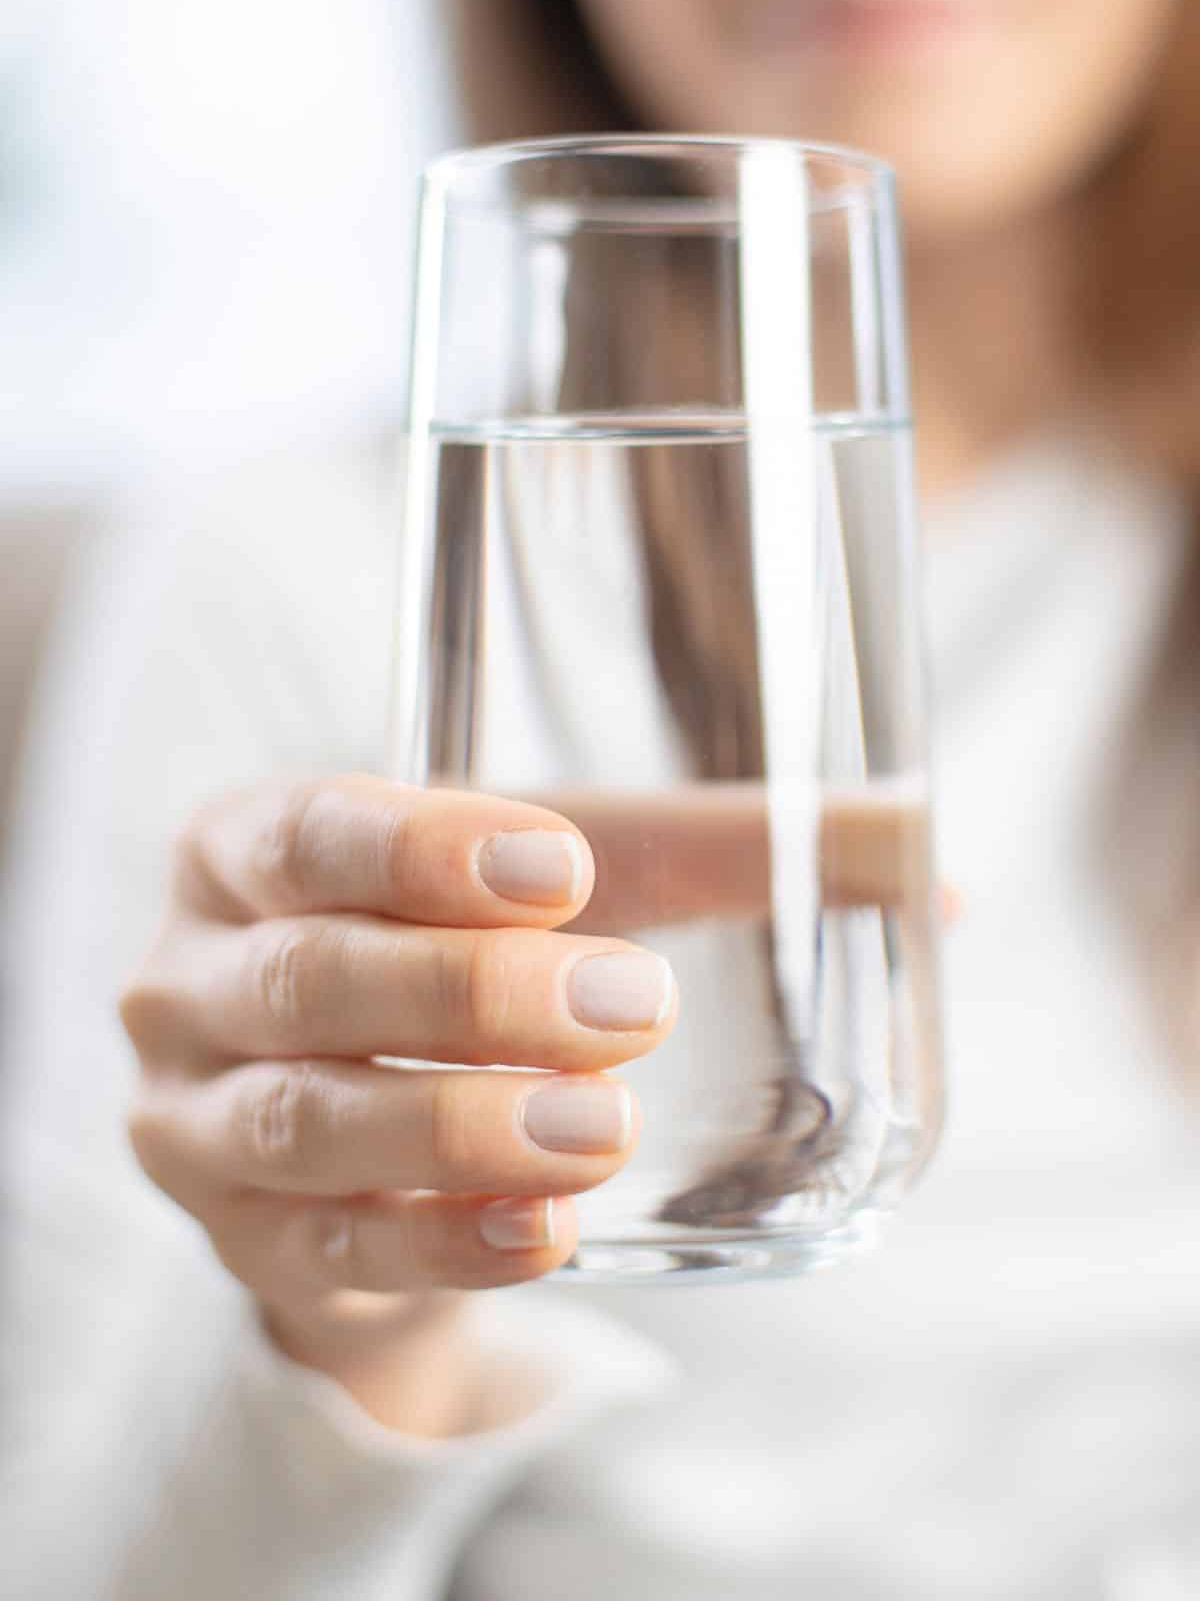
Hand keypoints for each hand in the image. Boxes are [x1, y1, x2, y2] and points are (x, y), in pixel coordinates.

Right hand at [121, 777, 675, 1422]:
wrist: (360, 1121)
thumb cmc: (456, 949)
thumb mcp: (552, 884)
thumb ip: (717, 853)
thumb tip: (923, 848)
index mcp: (243, 847)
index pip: (311, 832)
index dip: (427, 849)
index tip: (565, 869)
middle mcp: (188, 978)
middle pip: (310, 977)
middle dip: (471, 993)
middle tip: (628, 1007)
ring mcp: (194, 1119)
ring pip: (306, 1121)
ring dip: (461, 1126)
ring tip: (605, 1128)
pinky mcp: (244, 1240)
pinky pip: (335, 1250)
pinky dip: (443, 1242)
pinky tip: (545, 1231)